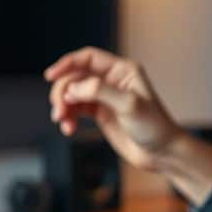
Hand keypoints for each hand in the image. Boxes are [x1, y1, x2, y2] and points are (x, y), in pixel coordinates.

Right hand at [43, 47, 183, 171]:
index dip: (67, 63)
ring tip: (63, 122)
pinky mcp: (100, 113)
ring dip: (63, 106)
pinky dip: (68, 117)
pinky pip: (75, 109)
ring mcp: (104, 97)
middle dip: (63, 92)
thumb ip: (100, 91)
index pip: (88, 58)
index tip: (50, 76)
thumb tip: (73, 88)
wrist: (161, 153)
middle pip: (75, 76)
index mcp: (122, 70)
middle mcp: (112, 80)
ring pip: (72, 93)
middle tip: (59, 111)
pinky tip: (68, 129)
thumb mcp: (129, 105)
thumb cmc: (154, 127)